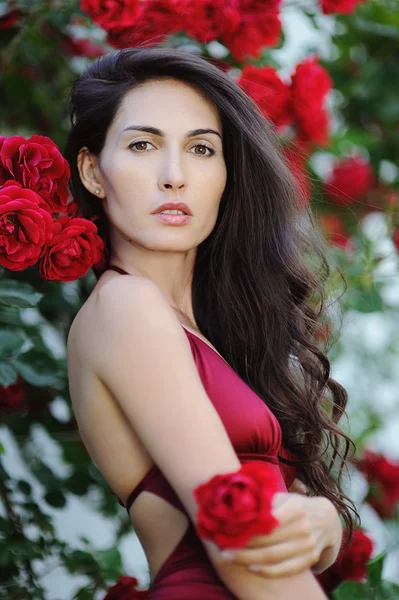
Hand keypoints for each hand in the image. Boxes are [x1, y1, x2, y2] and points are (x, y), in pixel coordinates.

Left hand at [219, 492, 340, 577]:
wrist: (328, 518)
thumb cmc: (297, 504)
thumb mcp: (285, 497)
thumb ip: (267, 500)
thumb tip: (239, 502)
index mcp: (295, 508)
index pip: (266, 523)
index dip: (246, 530)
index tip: (226, 532)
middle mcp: (303, 527)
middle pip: (267, 543)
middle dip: (242, 548)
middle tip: (223, 549)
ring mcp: (308, 545)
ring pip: (274, 558)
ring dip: (249, 560)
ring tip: (230, 558)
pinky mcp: (310, 558)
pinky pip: (286, 569)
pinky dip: (268, 571)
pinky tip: (252, 568)